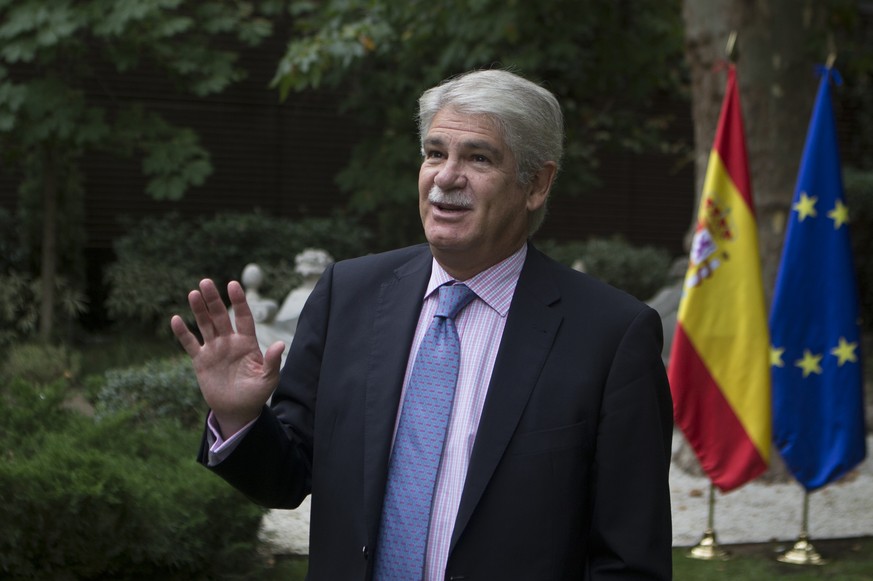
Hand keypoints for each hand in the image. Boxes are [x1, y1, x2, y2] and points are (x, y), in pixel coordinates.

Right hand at [171, 279, 284, 436]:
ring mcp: (214, 349)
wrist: (238, 410)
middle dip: (213, 300)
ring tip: (193, 293)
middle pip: (220, 316)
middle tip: (206, 282)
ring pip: (205, 325)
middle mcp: (229, 342)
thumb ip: (272, 362)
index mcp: (247, 343)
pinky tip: (176, 319)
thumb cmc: (256, 394)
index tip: (233, 284)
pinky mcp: (201, 360)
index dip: (239, 301)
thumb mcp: (268, 380)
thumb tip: (280, 344)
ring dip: (199, 310)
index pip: (243, 317)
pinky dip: (183, 333)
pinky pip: (190, 344)